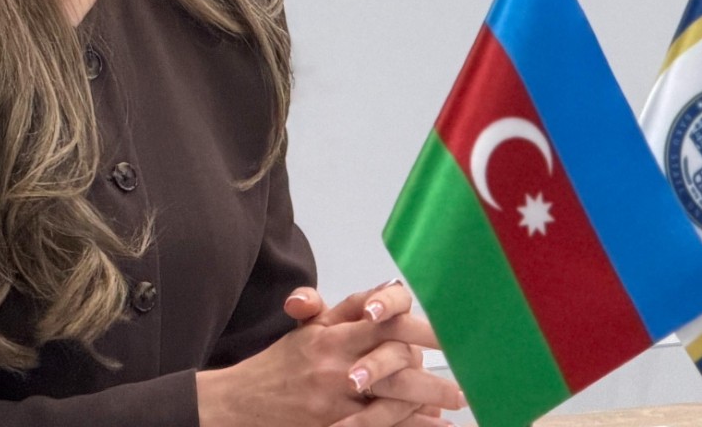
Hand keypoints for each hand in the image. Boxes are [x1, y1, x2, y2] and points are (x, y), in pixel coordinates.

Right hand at [195, 280, 464, 426]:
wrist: (238, 404)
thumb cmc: (281, 364)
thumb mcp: (308, 328)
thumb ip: (345, 307)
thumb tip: (386, 288)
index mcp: (332, 332)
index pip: (381, 319)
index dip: (414, 323)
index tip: (447, 331)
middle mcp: (334, 362)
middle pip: (393, 362)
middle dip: (430, 372)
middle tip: (463, 380)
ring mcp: (332, 398)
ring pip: (389, 399)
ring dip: (425, 403)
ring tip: (453, 404)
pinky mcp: (331, 425)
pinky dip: (404, 426)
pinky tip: (428, 426)